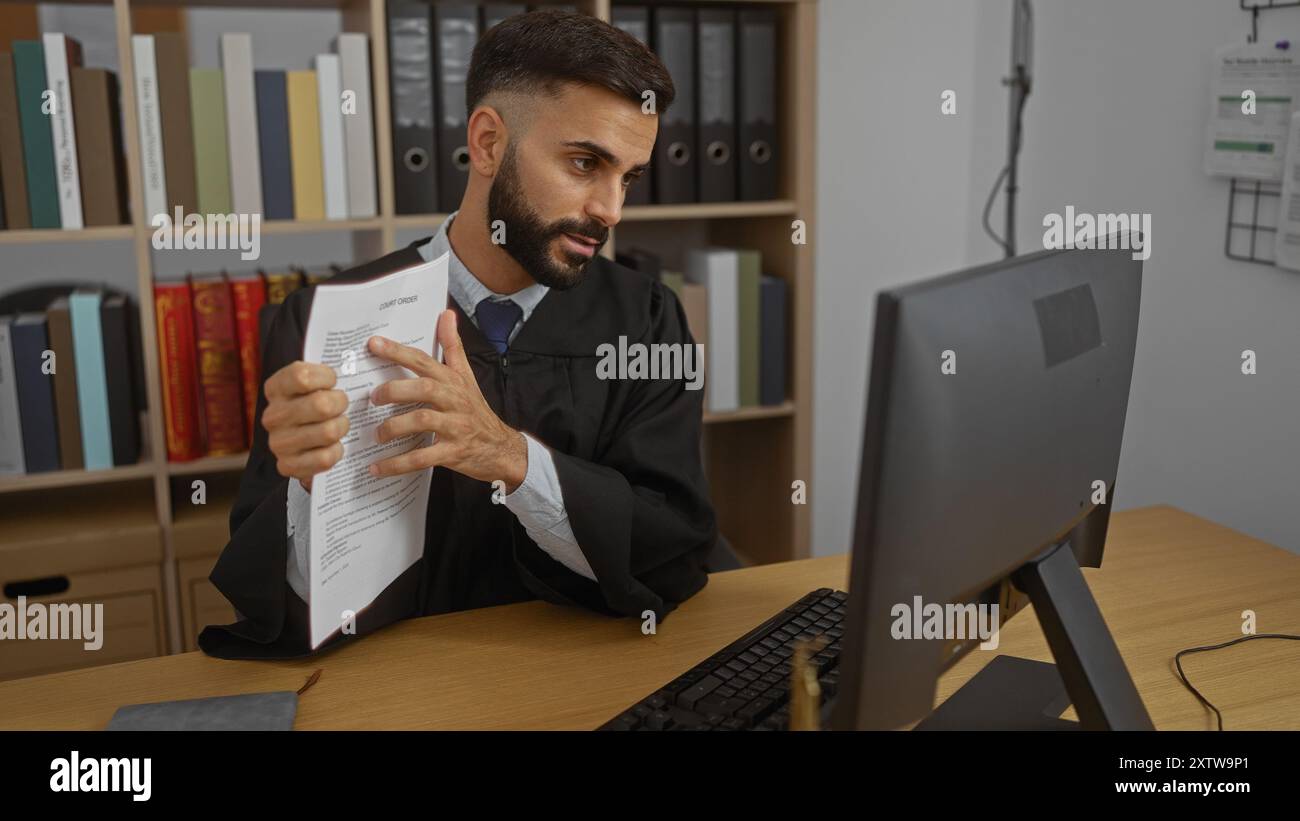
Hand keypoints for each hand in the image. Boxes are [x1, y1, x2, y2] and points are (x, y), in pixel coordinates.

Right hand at [261, 361, 349, 491]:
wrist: (302, 442)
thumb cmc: (316, 403)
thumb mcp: (316, 382)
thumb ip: (328, 369)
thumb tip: (364, 345)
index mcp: (276, 388)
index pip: (303, 376)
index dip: (327, 377)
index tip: (333, 381)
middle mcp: (272, 415)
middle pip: (321, 405)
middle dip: (341, 404)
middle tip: (342, 405)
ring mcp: (277, 442)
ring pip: (327, 432)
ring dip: (342, 428)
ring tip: (339, 425)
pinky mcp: (287, 465)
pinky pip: (326, 458)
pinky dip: (337, 451)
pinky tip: (333, 446)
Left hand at [366, 309, 527, 490]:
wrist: (501, 448)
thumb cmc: (476, 411)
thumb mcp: (466, 377)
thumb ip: (453, 347)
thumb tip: (446, 314)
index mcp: (452, 381)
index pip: (424, 361)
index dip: (398, 351)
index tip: (373, 344)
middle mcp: (454, 401)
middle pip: (423, 388)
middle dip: (394, 390)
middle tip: (372, 397)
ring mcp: (455, 427)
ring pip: (422, 421)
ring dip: (393, 427)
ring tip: (377, 434)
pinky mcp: (453, 452)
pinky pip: (422, 457)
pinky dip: (397, 463)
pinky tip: (377, 467)